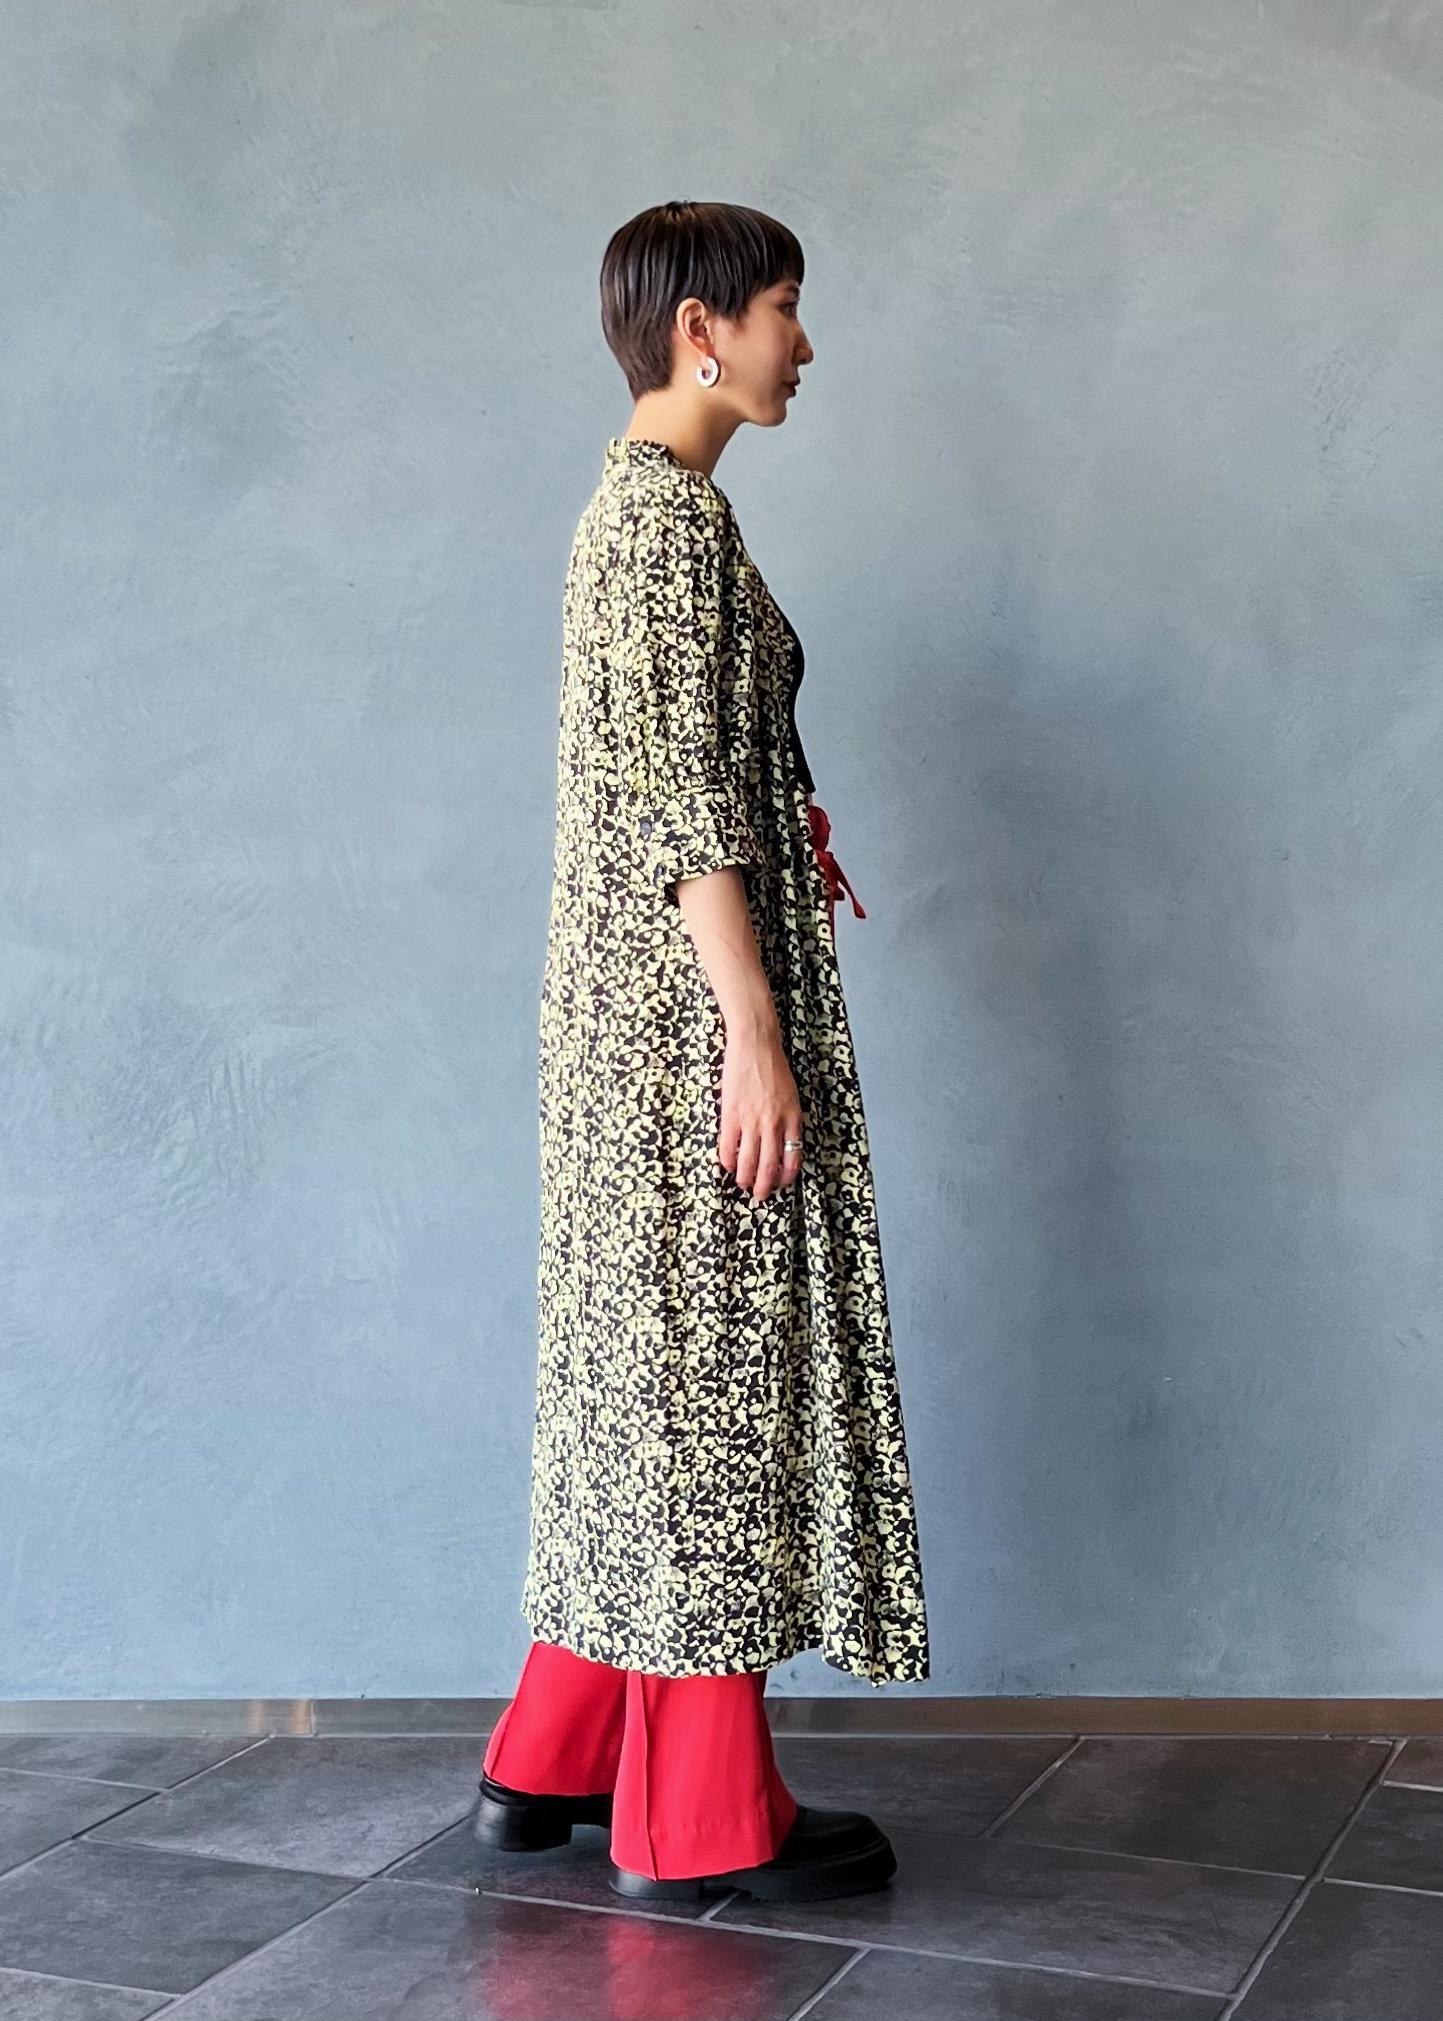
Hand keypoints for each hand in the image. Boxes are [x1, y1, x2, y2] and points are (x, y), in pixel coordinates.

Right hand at [717, 1026, 804, 1201]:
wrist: (756, 1044)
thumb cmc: (774, 1066)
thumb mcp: (791, 1095)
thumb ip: (789, 1119)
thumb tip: (784, 1141)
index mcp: (793, 1119)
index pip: (793, 1158)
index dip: (786, 1177)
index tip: (781, 1183)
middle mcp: (774, 1124)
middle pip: (770, 1167)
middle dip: (765, 1187)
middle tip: (760, 1195)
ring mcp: (752, 1121)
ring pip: (748, 1163)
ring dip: (745, 1179)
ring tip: (743, 1184)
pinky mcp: (731, 1116)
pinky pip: (728, 1148)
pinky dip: (728, 1162)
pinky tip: (728, 1165)